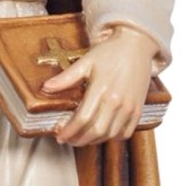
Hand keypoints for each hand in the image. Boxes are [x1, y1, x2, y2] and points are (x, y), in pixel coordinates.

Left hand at [42, 25, 157, 146]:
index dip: (69, 131)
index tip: (60, 135)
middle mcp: (117, 102)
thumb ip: (66, 78)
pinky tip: (102, 133)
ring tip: (81, 137)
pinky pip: (126, 133)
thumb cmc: (111, 52)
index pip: (82, 119)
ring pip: (110, 135)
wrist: (136, 45)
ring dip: (94, 140)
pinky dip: (113, 137)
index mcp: (101, 89)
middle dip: (78, 140)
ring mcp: (129, 107)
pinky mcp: (138, 110)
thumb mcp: (86, 62)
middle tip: (67, 139)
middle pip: (96, 132)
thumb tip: (46, 87)